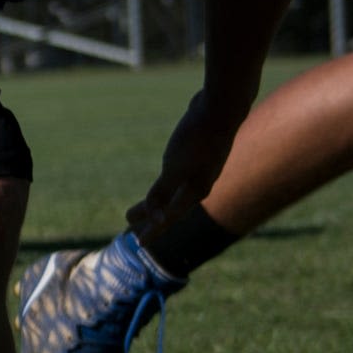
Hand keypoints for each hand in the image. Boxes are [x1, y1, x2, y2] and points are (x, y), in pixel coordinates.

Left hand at [127, 88, 242, 236]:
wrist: (222, 108)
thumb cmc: (197, 139)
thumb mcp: (175, 168)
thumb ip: (164, 192)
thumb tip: (156, 218)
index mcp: (194, 190)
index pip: (169, 217)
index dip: (153, 230)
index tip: (139, 244)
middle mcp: (198, 183)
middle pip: (170, 206)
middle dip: (151, 218)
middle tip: (130, 227)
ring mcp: (199, 168)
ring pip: (172, 190)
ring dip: (156, 201)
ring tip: (140, 209)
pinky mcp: (196, 153)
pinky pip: (176, 174)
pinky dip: (166, 183)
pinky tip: (164, 177)